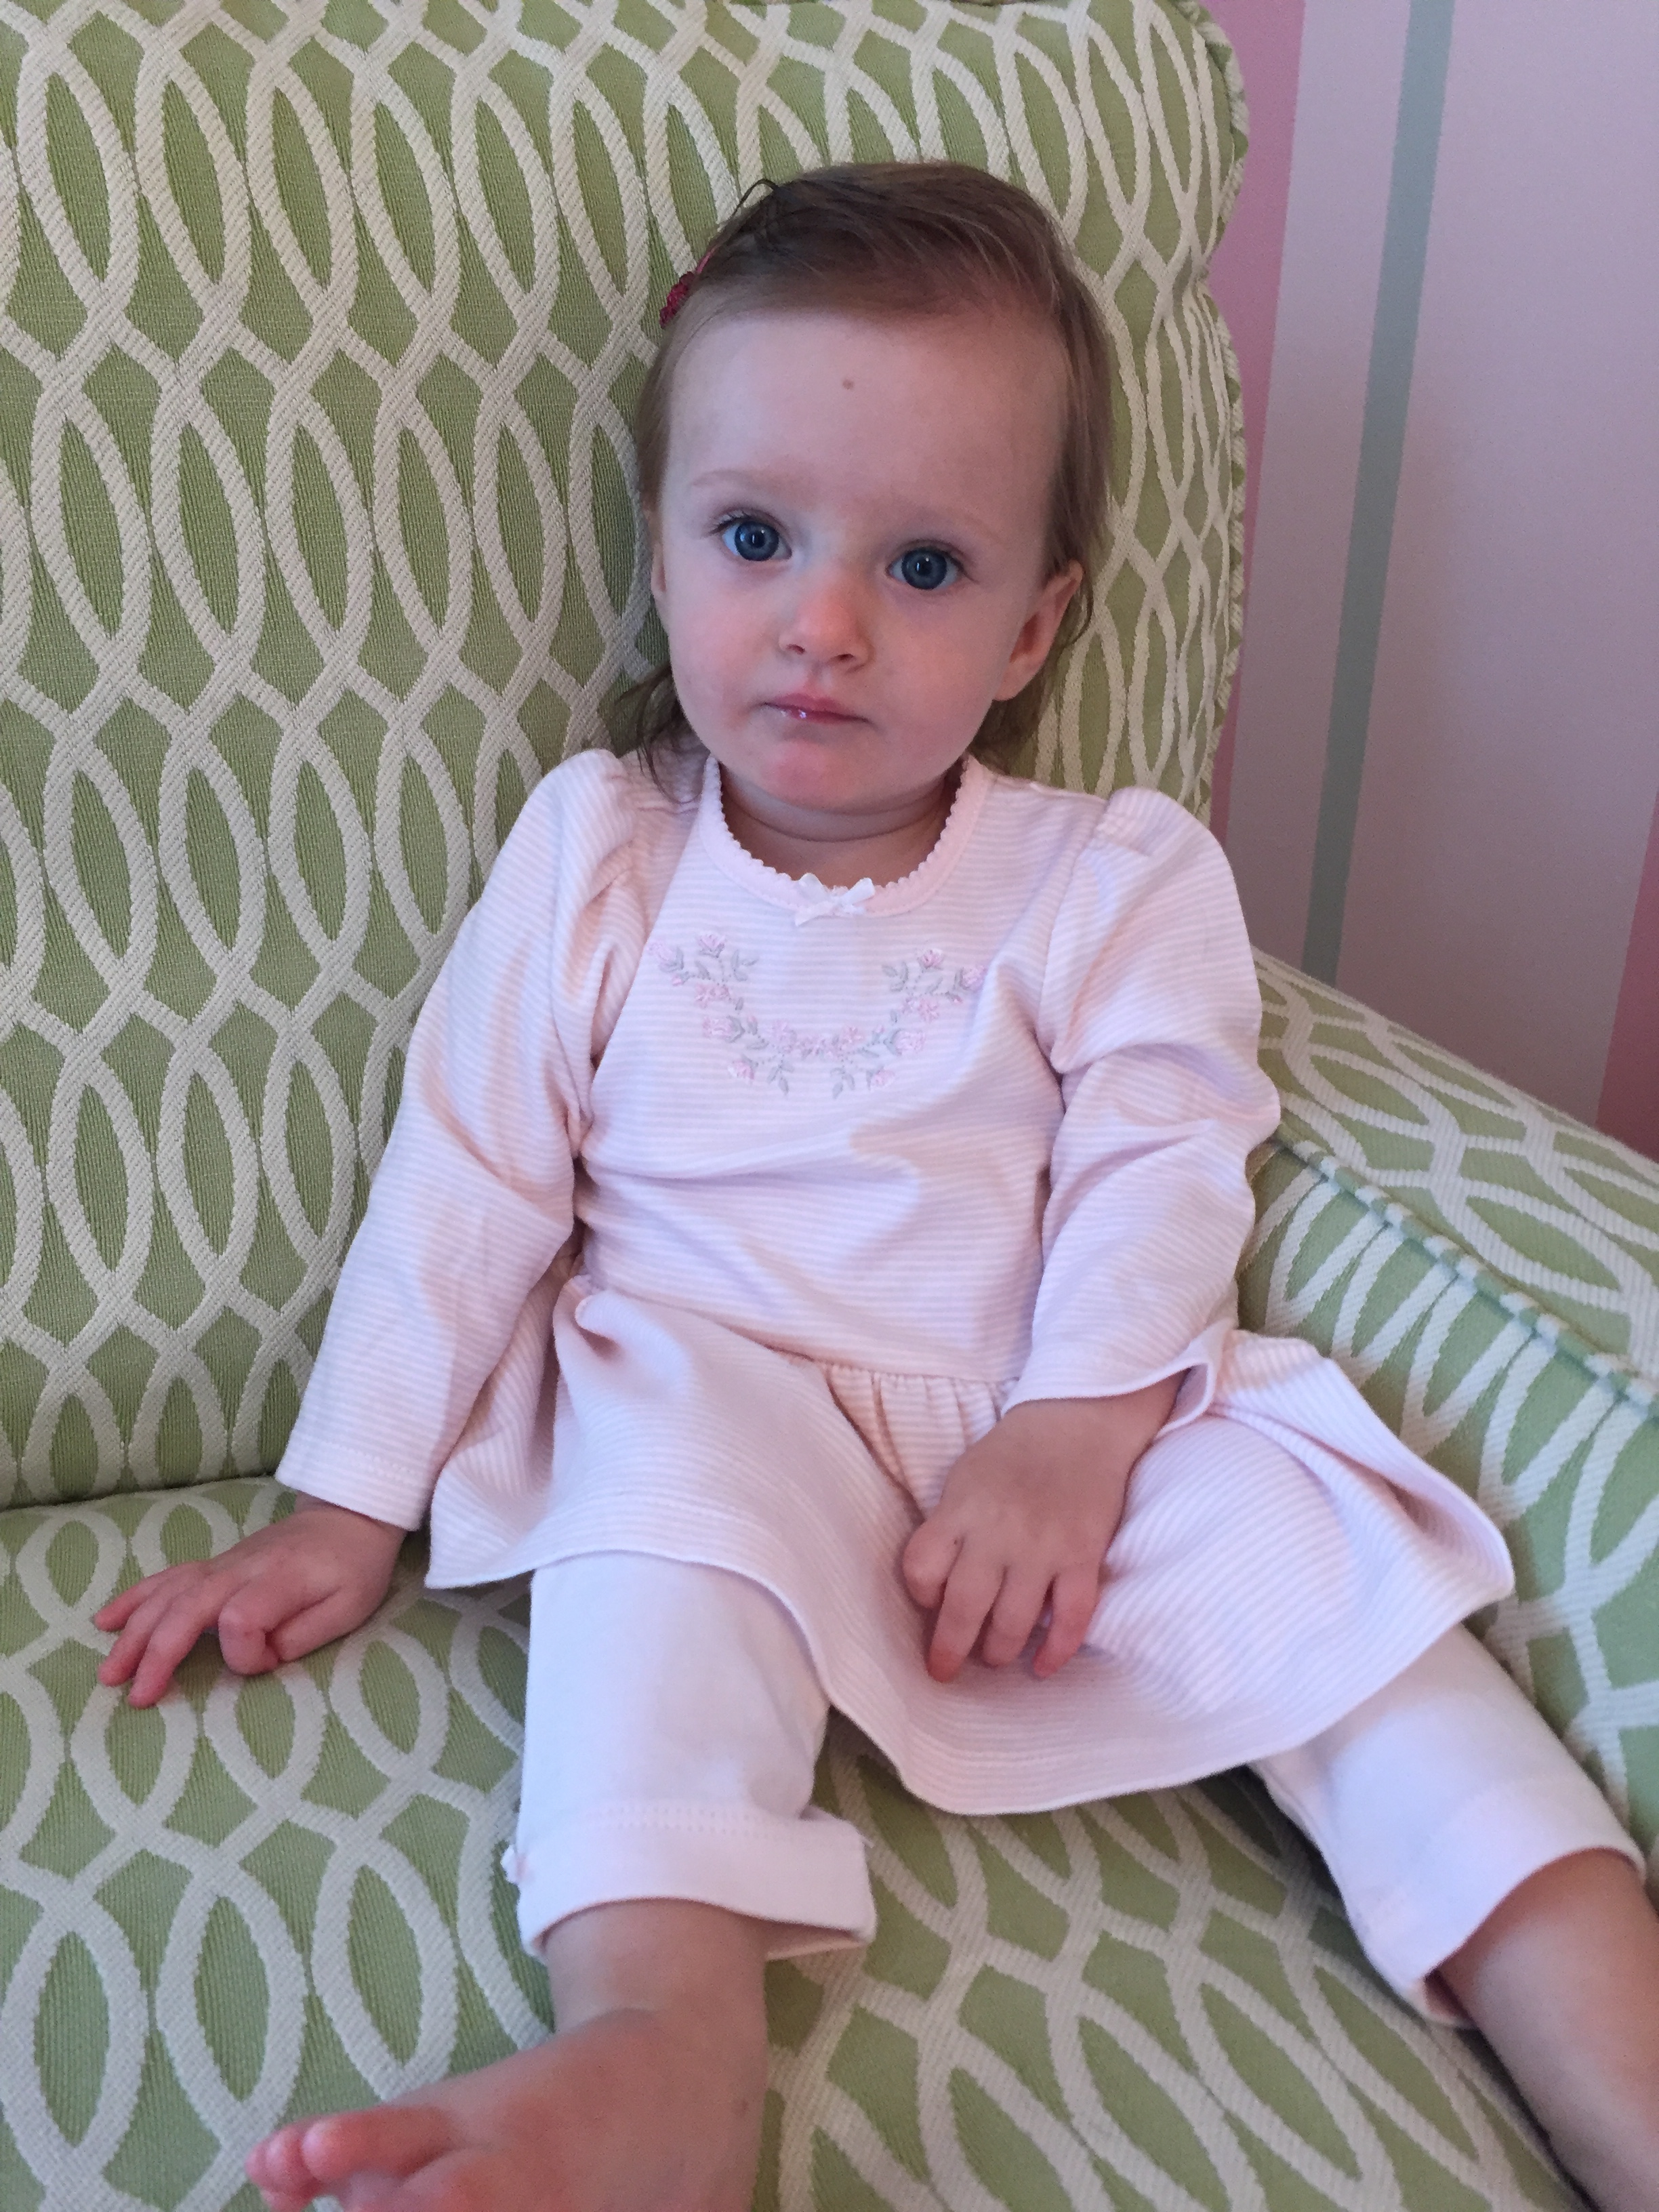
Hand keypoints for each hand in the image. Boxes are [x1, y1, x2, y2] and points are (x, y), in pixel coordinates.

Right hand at [95, 1495, 407, 1706]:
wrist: (349, 1515)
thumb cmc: (354, 1567)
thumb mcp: (349, 1607)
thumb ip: (303, 1635)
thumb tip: (261, 1657)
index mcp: (278, 1580)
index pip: (241, 1619)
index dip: (247, 1653)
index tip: (271, 1661)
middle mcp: (240, 1570)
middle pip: (186, 1607)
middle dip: (157, 1653)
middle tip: (136, 1697)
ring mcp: (222, 1565)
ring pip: (167, 1595)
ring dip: (135, 1632)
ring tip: (109, 1671)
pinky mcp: (215, 1565)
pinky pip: (167, 1578)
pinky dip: (135, 1598)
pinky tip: (108, 1620)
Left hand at [901, 1381, 1178, 1683]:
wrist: (1077, 1421)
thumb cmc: (1013, 1453)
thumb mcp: (964, 1478)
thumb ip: (950, 1526)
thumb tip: (938, 1586)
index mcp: (961, 1509)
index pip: (921, 1566)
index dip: (920, 1593)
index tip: (928, 1604)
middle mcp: (998, 1532)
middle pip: (963, 1606)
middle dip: (949, 1649)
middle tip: (944, 1671)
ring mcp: (1044, 1547)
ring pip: (1014, 1621)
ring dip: (999, 1651)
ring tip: (994, 1658)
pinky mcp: (1083, 1555)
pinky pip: (1072, 1616)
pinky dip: (1057, 1649)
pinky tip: (1044, 1666)